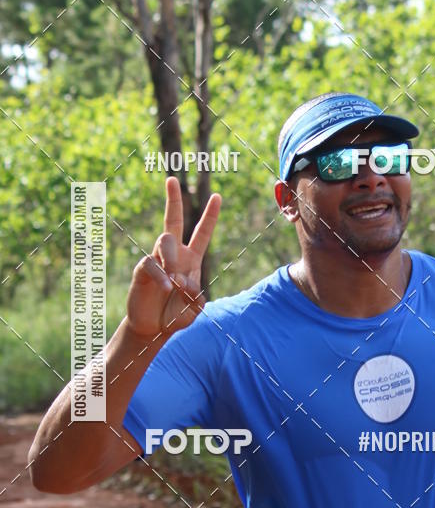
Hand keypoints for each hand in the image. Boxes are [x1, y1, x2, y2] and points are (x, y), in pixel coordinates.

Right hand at [126, 177, 220, 337]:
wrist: (153, 328)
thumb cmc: (176, 316)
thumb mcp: (194, 309)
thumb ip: (196, 297)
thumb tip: (182, 280)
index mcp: (191, 260)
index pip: (202, 233)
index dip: (210, 216)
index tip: (217, 196)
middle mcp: (174, 255)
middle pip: (172, 221)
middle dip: (172, 199)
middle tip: (171, 179)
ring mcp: (156, 260)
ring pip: (165, 242)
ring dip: (172, 261)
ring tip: (174, 284)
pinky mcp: (143, 270)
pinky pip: (151, 264)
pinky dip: (161, 276)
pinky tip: (165, 288)